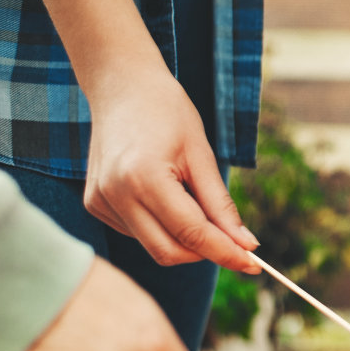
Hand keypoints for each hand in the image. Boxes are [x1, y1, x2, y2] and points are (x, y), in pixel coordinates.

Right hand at [83, 65, 259, 272]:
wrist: (121, 86)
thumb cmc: (167, 112)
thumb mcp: (202, 155)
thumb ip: (221, 206)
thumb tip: (246, 246)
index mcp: (143, 178)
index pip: (192, 234)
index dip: (227, 253)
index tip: (255, 265)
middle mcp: (114, 194)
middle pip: (169, 252)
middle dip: (205, 252)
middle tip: (233, 239)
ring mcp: (99, 201)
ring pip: (154, 246)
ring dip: (184, 238)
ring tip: (190, 196)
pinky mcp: (94, 204)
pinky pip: (138, 233)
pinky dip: (162, 227)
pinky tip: (164, 194)